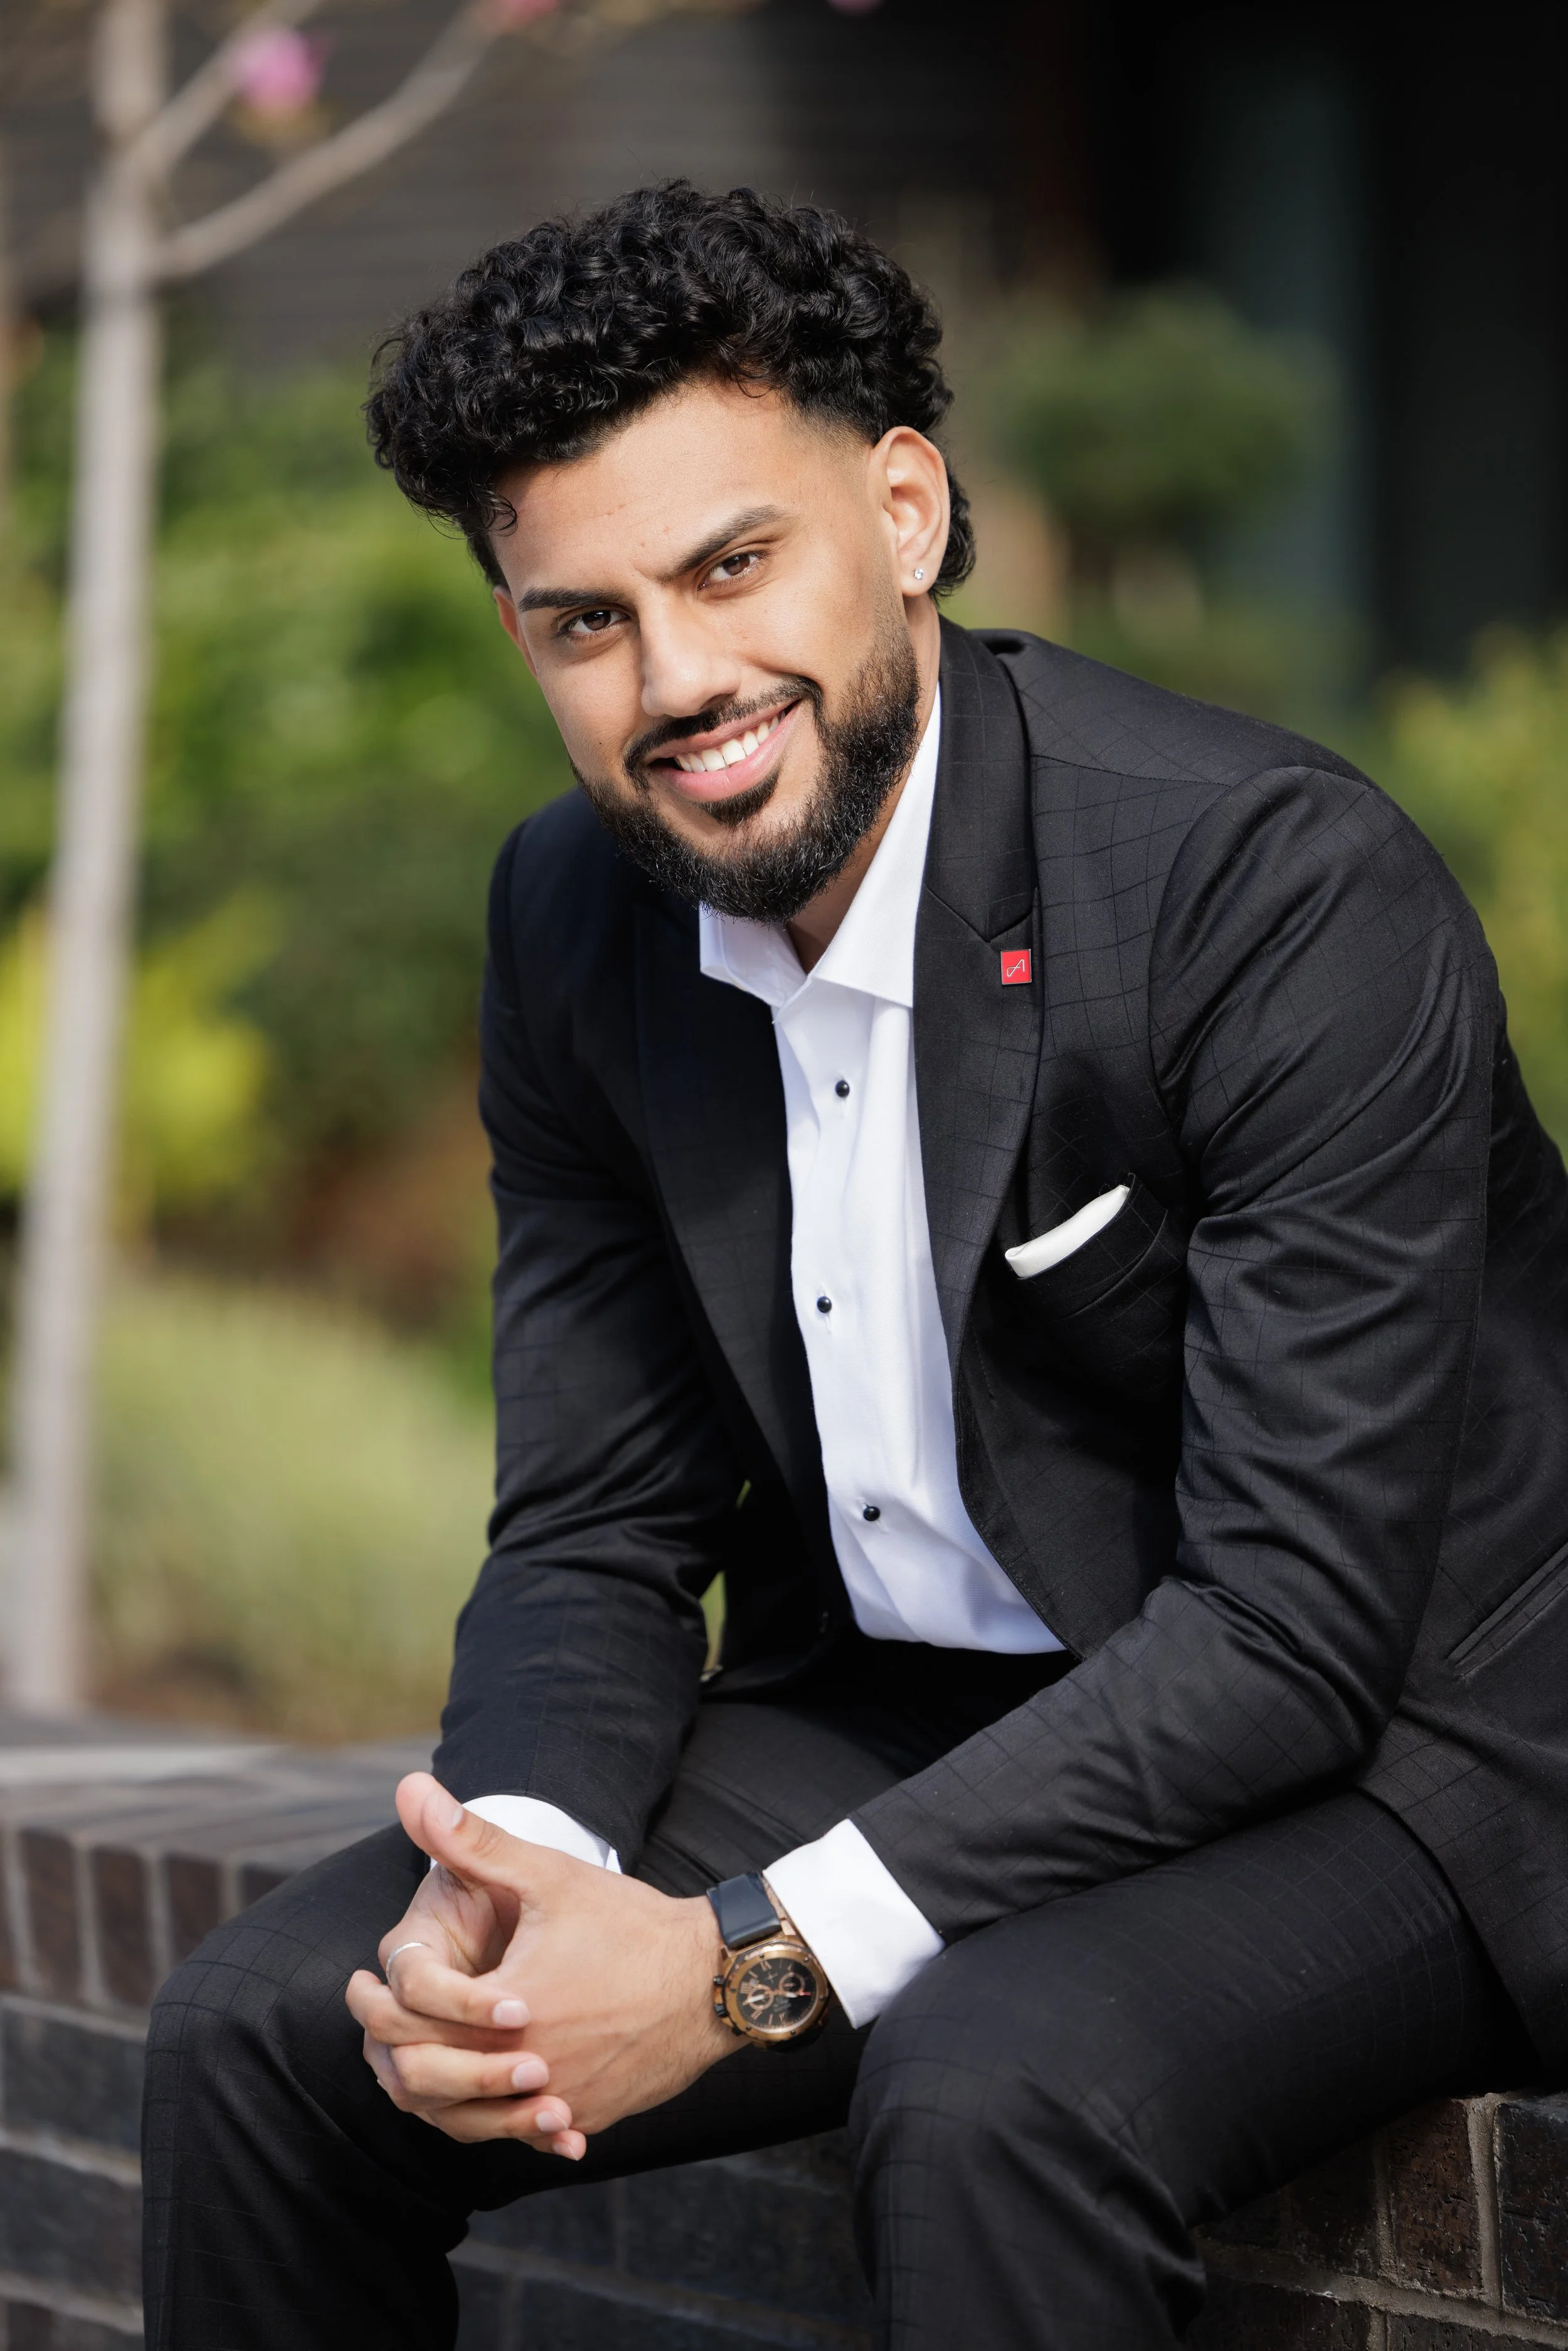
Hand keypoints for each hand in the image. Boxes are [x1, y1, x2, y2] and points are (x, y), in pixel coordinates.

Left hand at [346, 1774, 737, 2156]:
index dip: (378, 2003)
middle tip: (374, 2022)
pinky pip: (518, 2132)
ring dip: (434, 2092)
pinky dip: (491, 2115)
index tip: (364, 1983)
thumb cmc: (630, 1924)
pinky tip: (478, 2088)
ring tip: (415, 2055)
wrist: (712, 1978)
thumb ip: (471, 1839)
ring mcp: (559, 2102)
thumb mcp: (548, 1874)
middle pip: (427, 2081)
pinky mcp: (585, 2118)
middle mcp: (529, 2069)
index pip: (411, 2023)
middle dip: (393, 2050)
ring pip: (467, 2121)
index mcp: (507, 2010)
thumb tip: (408, 1789)